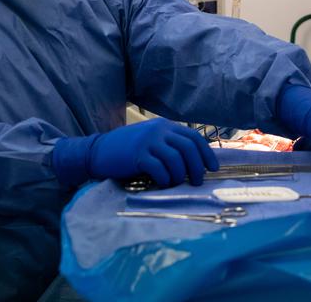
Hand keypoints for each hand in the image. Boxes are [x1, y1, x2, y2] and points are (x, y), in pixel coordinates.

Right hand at [52, 119, 218, 186]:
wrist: (98, 151)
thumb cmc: (127, 150)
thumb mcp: (151, 140)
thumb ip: (169, 145)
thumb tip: (194, 162)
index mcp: (165, 126)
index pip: (193, 137)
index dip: (206, 153)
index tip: (212, 168)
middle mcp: (159, 130)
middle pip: (188, 148)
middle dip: (197, 167)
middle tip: (197, 181)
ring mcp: (148, 141)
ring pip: (176, 159)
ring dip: (180, 175)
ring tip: (176, 184)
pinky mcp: (137, 154)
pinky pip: (159, 168)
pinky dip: (165, 179)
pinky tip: (162, 184)